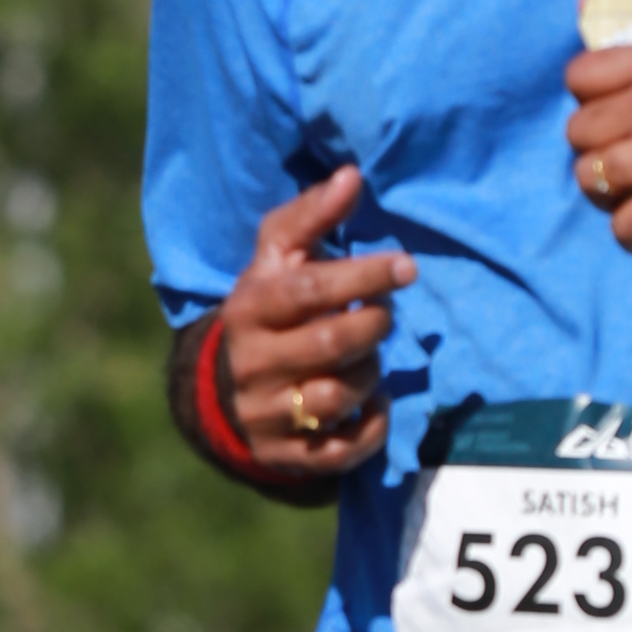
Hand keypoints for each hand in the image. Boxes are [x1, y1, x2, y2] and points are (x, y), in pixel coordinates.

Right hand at [203, 167, 410, 488]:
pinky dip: (371, 427)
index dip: (363, 276)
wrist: (225, 385)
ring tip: (371, 356)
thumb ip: (313, 215)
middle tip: (385, 313)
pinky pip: (340, 451)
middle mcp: (252, 362)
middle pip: (329, 345)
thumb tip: (352, 176)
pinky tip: (375, 403)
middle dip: (373, 325)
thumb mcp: (278, 256)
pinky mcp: (282, 455)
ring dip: (372, 374)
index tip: (406, 266)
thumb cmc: (269, 305)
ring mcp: (265, 412)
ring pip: (337, 397)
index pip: (309, 289)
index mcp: (250, 307)